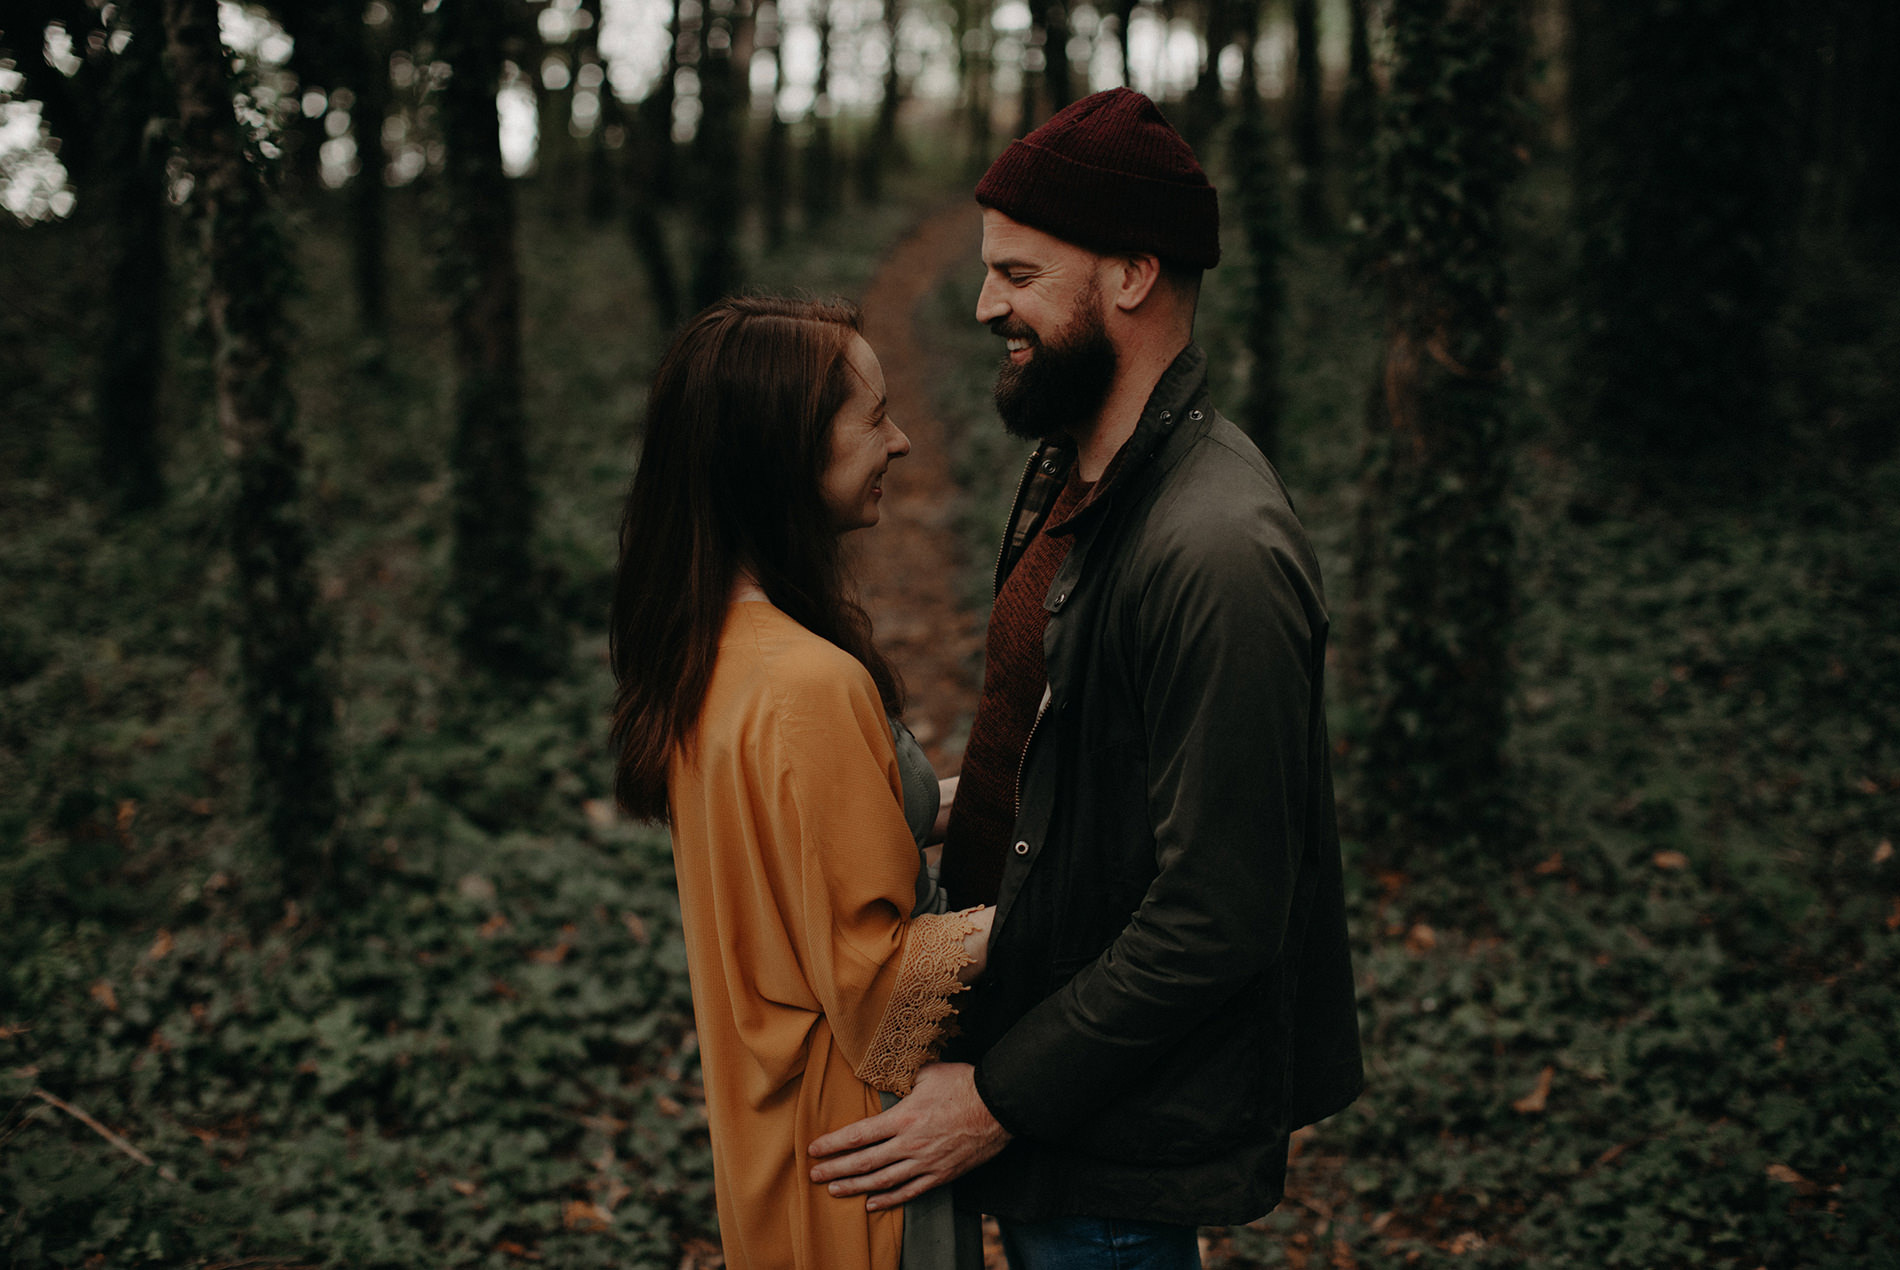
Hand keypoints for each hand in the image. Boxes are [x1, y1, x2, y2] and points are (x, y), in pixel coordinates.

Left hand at [807, 1062, 1009, 1210]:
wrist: (1000, 1105)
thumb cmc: (964, 1084)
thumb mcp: (928, 1072)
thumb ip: (902, 1079)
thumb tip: (887, 1078)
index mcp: (904, 1118)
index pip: (859, 1135)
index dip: (833, 1144)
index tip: (814, 1149)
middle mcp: (910, 1144)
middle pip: (864, 1162)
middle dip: (836, 1169)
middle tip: (814, 1175)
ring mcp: (926, 1163)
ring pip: (883, 1181)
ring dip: (855, 1187)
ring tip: (834, 1190)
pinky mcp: (942, 1175)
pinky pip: (910, 1192)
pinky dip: (889, 1200)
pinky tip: (872, 1204)